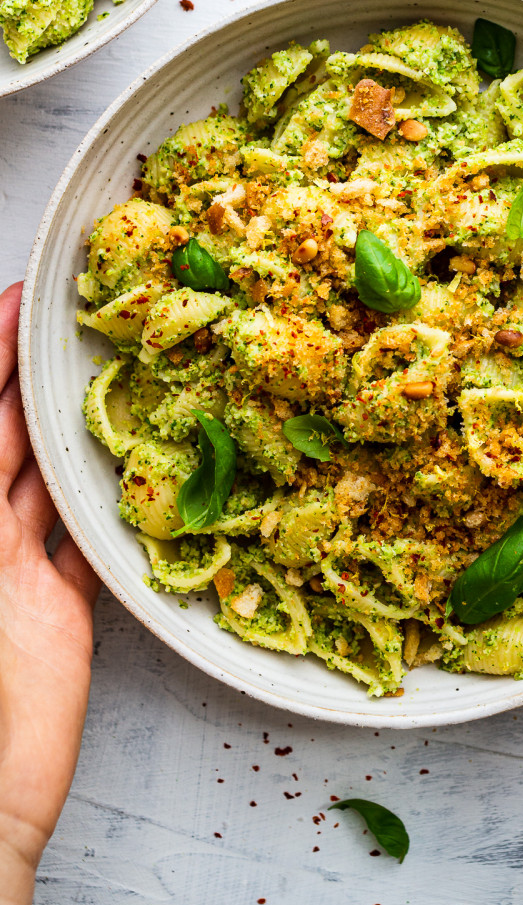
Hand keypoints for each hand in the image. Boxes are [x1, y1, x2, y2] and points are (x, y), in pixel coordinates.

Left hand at [0, 283, 98, 904]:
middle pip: (2, 433)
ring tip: (108, 370)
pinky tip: (128, 462)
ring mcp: (16, 566)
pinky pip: (84, 536)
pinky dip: (104, 497)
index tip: (15, 301)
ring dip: (70, 423)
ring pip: (45, 473)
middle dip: (29, 374)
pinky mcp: (60, 603)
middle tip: (70, 320)